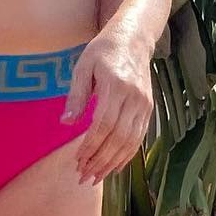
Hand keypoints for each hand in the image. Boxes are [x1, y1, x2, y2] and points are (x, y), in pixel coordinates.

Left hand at [64, 28, 153, 186]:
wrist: (133, 38)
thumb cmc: (103, 51)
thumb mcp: (83, 67)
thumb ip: (77, 96)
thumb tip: (66, 123)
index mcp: (116, 85)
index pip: (104, 124)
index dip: (91, 146)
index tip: (77, 161)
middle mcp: (134, 97)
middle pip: (118, 137)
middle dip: (100, 160)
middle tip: (84, 176)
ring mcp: (145, 104)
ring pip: (131, 141)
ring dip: (113, 163)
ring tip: (96, 177)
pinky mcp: (149, 108)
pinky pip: (139, 137)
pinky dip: (127, 155)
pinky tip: (114, 167)